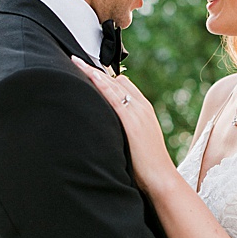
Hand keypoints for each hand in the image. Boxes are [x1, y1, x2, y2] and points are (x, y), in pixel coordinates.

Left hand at [71, 57, 174, 192]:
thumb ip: (123, 129)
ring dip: (93, 72)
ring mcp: (137, 112)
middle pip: (117, 80)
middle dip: (95, 70)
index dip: (104, 76)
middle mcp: (141, 106)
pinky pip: (114, 97)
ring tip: (75, 61)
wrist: (161, 178)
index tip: (86, 69)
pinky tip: (89, 76)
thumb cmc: (146, 164)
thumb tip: (106, 127)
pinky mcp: (131, 121)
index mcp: (143, 109)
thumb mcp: (135, 140)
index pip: (123, 84)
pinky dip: (101, 85)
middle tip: (75, 60)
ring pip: (113, 84)